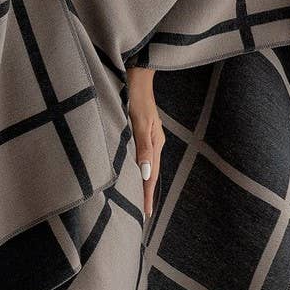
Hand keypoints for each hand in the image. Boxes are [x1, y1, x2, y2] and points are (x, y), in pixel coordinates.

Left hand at [126, 66, 163, 221]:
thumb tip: (146, 172)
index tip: (146, 214)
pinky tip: (134, 173)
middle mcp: (154, 143)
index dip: (148, 195)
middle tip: (142, 214)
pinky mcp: (142, 132)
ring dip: (142, 182)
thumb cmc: (135, 96)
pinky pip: (142, 156)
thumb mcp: (138, 121)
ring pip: (146, 166)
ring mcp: (149, 137)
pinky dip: (139, 169)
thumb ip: (142, 146)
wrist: (136, 75)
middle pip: (151, 173)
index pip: (151, 175)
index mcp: (155, 143)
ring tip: (138, 199)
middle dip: (147, 193)